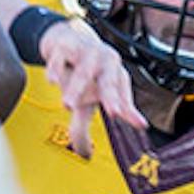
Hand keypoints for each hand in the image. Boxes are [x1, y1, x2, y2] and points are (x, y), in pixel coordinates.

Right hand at [33, 19, 143, 159]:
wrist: (65, 39)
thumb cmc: (84, 72)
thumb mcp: (86, 97)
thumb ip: (85, 125)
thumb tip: (85, 154)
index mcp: (115, 76)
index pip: (124, 96)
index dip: (130, 110)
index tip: (140, 124)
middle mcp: (105, 63)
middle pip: (110, 80)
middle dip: (111, 96)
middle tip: (113, 112)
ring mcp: (86, 53)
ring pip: (84, 70)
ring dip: (77, 88)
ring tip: (68, 104)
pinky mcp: (65, 46)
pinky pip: (60, 57)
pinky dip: (56, 69)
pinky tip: (53, 81)